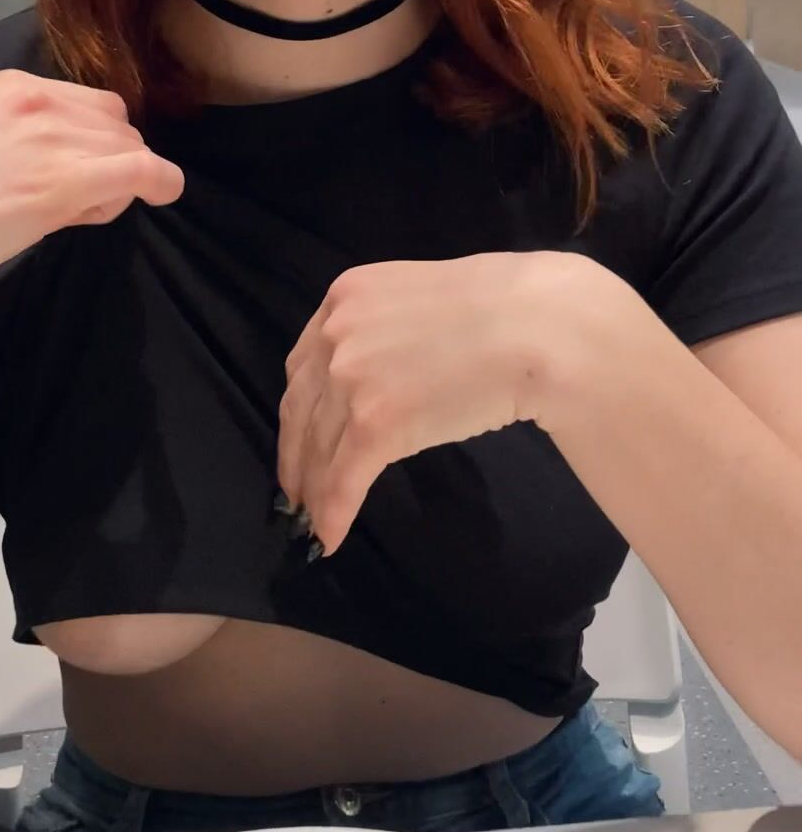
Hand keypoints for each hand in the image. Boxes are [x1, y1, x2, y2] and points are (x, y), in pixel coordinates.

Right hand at [0, 70, 184, 308]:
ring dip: (119, 180)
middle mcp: (37, 101)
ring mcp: (52, 139)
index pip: (85, 104)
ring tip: (79, 213)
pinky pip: (141, 171)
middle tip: (79, 202)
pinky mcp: (65, 183)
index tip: (72, 175)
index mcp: (9, 86)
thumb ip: (18, 144)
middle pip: (114, 123)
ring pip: (128, 149)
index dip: (90, 142)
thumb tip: (64, 173)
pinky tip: (166, 193)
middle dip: (109, 159)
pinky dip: (162, 181)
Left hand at [277, 252, 585, 554]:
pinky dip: (332, 512)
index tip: (298, 438)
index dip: (299, 411)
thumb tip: (383, 374)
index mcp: (347, 295)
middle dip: (296, 456)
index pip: (305, 366)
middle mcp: (337, 333)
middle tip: (295, 490)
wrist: (536, 327)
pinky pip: (342, 478)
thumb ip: (387, 329)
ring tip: (312, 519)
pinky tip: (330, 537)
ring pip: (319, 448)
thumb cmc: (503, 309)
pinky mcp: (374, 422)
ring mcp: (351, 378)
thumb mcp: (421, 298)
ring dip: (312, 491)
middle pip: (301, 409)